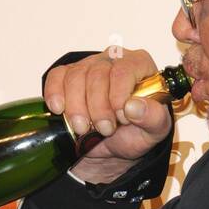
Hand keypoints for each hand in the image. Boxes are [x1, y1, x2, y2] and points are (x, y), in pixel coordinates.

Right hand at [43, 46, 172, 181]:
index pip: (124, 69)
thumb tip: (134, 106)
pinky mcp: (68, 77)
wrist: (114, 148)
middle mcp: (113, 60)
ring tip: (83, 128)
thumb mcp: (154, 131)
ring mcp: (89, 66)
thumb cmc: (135, 133)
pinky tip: (59, 109)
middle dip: (98, 107)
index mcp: (139, 66)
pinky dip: (55, 94)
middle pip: (98, 74)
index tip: (121, 118)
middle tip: (104, 130)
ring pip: (75, 77)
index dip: (119, 95)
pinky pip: (57, 77)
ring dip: (77, 107)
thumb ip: (153, 118)